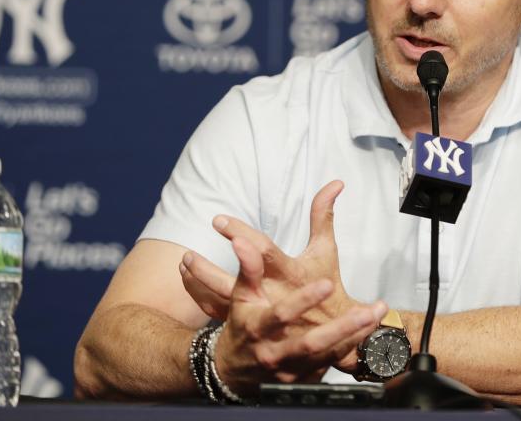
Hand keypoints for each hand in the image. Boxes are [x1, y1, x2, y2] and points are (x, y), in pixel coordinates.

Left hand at [179, 180, 378, 372]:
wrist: (332, 337)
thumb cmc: (329, 289)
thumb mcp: (327, 251)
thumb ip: (324, 215)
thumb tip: (336, 182)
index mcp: (290, 274)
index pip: (262, 250)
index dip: (240, 234)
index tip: (219, 221)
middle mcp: (271, 295)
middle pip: (232, 281)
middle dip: (208, 267)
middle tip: (188, 254)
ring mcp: (258, 312)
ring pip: (220, 299)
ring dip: (199, 280)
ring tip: (184, 261)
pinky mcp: (249, 324)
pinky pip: (217, 311)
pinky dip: (200, 295)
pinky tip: (188, 280)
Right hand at [212, 233, 385, 392]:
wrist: (235, 368)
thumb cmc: (243, 323)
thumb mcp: (243, 295)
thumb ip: (250, 268)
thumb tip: (243, 241)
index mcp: (257, 327)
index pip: (282, 314)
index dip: (304, 300)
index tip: (328, 284)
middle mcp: (272, 352)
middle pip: (310, 343)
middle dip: (341, 328)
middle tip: (367, 312)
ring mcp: (288, 369)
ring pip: (325, 355)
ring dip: (354, 336)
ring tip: (375, 316)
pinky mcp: (301, 379)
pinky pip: (329, 363)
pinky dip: (350, 348)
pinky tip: (368, 331)